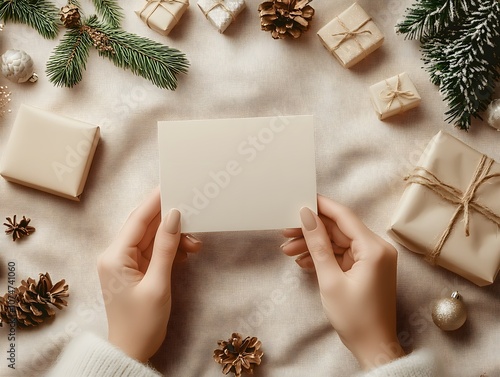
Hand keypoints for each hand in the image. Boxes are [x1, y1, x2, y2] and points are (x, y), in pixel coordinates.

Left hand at [97, 188, 201, 361]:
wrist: (132, 351)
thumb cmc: (142, 323)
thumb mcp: (158, 283)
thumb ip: (166, 247)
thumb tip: (175, 216)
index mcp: (114, 256)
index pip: (137, 220)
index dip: (155, 201)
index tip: (171, 184)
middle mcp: (115, 254)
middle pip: (144, 226)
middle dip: (169, 220)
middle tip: (192, 211)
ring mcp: (124, 262)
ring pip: (151, 238)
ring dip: (173, 237)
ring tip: (195, 244)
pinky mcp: (133, 270)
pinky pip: (152, 251)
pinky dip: (169, 249)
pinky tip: (185, 253)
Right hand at [281, 195, 404, 369]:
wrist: (373, 348)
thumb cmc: (355, 318)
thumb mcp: (330, 280)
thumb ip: (318, 245)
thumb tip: (307, 216)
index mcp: (374, 248)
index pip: (344, 217)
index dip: (321, 206)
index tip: (300, 198)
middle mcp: (377, 249)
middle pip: (338, 230)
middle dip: (311, 231)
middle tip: (285, 232)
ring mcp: (372, 259)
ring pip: (338, 243)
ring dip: (314, 246)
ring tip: (288, 250)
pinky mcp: (366, 269)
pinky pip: (342, 256)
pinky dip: (324, 258)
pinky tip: (304, 262)